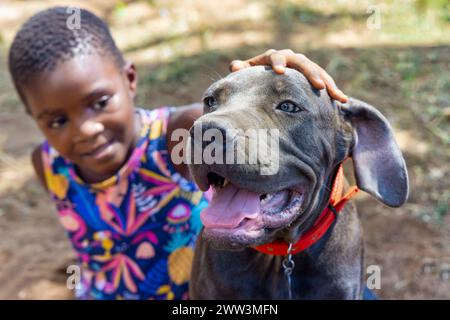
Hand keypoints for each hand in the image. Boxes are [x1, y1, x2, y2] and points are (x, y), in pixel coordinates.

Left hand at [230, 49, 347, 102]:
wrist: (265, 80)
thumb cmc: (252, 79)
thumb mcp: (245, 76)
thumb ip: (241, 72)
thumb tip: (235, 66)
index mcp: (273, 57)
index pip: (276, 57)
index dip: (278, 63)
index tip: (280, 72)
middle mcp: (291, 59)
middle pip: (303, 63)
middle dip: (311, 74)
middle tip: (318, 86)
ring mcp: (303, 67)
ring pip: (318, 72)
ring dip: (328, 84)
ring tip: (337, 95)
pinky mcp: (312, 77)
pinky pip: (325, 82)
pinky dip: (333, 90)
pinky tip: (343, 100)